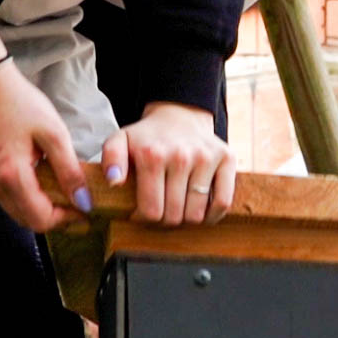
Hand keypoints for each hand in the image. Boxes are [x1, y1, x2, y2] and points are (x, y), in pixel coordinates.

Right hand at [0, 62, 90, 231]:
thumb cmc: (19, 102)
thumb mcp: (54, 134)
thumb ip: (69, 172)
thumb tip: (83, 202)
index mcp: (10, 174)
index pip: (40, 218)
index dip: (66, 220)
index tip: (85, 211)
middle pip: (27, 221)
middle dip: (55, 219)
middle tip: (77, 207)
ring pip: (17, 212)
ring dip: (41, 211)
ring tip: (64, 196)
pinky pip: (8, 198)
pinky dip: (28, 199)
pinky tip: (45, 185)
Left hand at [101, 102, 235, 225]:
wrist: (179, 116)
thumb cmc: (149, 136)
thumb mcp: (120, 141)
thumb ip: (110, 159)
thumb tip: (113, 181)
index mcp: (152, 155)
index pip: (151, 210)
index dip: (145, 219)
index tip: (143, 214)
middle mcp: (181, 157)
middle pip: (174, 216)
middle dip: (165, 221)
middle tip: (162, 212)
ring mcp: (206, 158)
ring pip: (196, 214)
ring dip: (186, 219)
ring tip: (179, 209)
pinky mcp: (226, 160)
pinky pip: (223, 202)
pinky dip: (212, 215)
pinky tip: (201, 212)